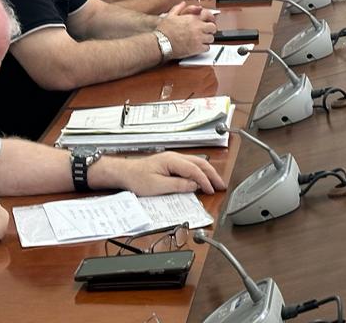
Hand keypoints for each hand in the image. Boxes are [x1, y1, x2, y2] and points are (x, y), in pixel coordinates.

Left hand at [94, 152, 225, 195]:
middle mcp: (175, 157)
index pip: (194, 170)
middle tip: (221, 185)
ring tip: (215, 182)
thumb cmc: (137, 178)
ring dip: (207, 172)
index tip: (211, 190)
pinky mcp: (171, 163)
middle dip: (212, 174)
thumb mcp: (157, 186)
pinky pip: (190, 165)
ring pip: (197, 163)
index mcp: (172, 161)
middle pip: (200, 163)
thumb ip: (178, 185)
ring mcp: (174, 159)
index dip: (205, 180)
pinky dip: (199, 172)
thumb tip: (194, 185)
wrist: (124, 173)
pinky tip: (202, 178)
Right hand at [157, 4, 216, 57]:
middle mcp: (198, 27)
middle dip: (210, 29)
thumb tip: (183, 3)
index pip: (209, 16)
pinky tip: (199, 46)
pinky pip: (207, 48)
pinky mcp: (197, 48)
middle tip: (206, 31)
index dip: (210, 18)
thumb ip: (178, 8)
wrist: (161, 43)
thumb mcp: (170, 15)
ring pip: (211, 38)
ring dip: (207, 38)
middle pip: (213, 27)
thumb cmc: (164, 31)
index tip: (210, 21)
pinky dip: (204, 47)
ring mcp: (198, 38)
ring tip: (202, 39)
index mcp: (192, 18)